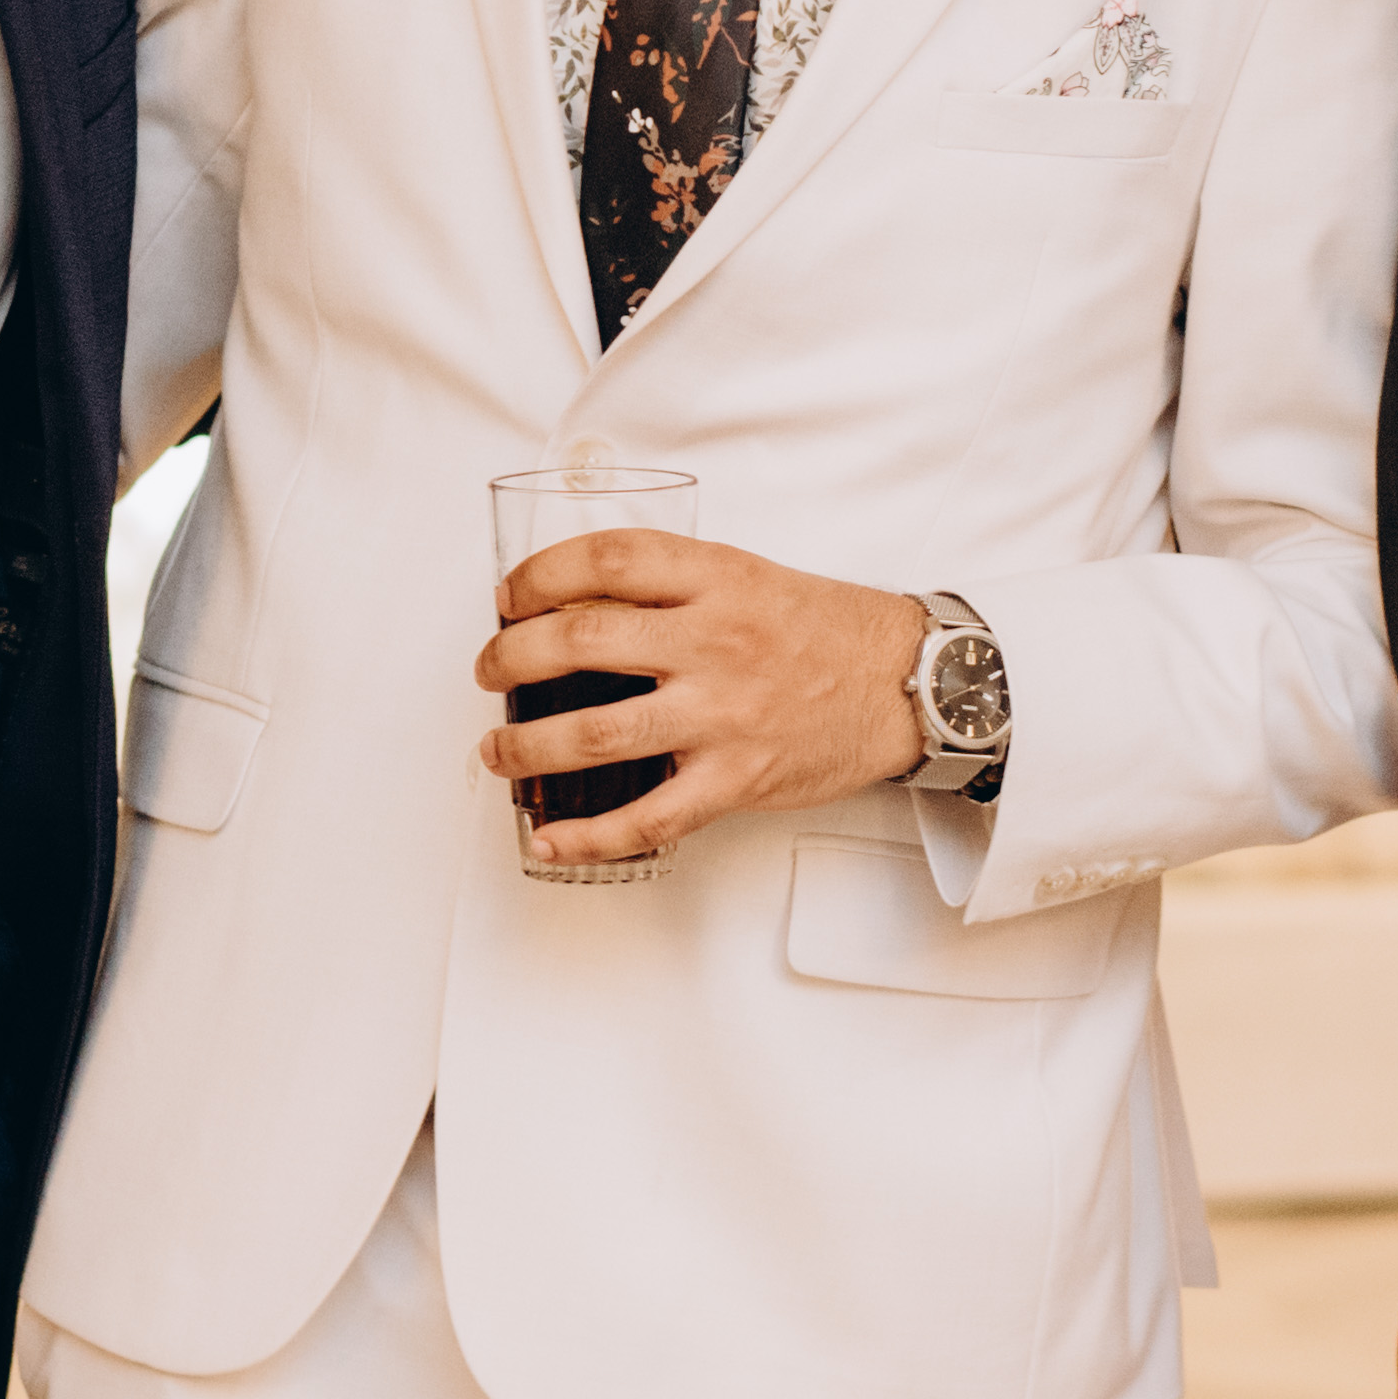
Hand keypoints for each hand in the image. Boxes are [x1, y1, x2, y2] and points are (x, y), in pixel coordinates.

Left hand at [470, 534, 931, 871]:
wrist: (906, 684)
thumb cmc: (825, 631)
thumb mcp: (750, 576)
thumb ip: (673, 586)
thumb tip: (577, 603)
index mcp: (717, 581)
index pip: (606, 560)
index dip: (539, 574)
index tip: (510, 595)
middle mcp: (715, 642)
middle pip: (579, 642)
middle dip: (511, 658)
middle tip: (491, 670)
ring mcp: (724, 715)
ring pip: (596, 733)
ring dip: (528, 747)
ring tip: (498, 752)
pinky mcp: (736, 778)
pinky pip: (648, 818)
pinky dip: (589, 837)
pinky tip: (550, 838)